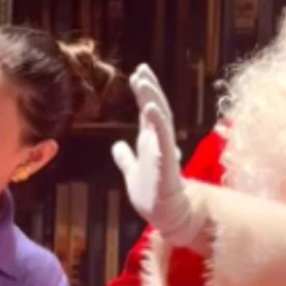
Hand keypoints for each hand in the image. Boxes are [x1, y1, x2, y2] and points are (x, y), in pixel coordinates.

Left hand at [111, 64, 203, 247]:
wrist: (167, 215)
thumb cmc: (152, 194)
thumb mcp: (132, 172)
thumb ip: (126, 158)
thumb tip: (117, 145)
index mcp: (151, 141)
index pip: (148, 112)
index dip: (144, 93)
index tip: (137, 75)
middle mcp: (159, 142)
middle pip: (156, 109)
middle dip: (149, 89)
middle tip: (141, 70)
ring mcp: (164, 150)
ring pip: (161, 119)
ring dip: (153, 98)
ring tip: (144, 80)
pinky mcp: (167, 161)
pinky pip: (163, 138)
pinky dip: (157, 121)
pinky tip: (150, 107)